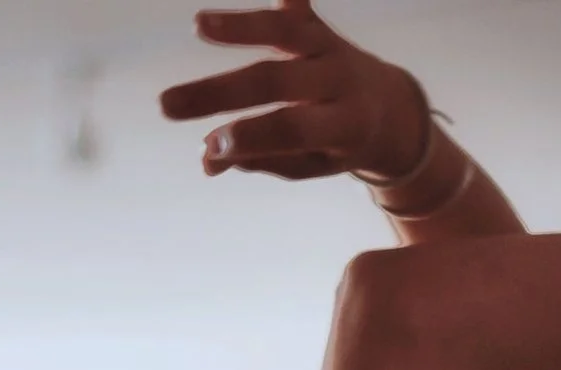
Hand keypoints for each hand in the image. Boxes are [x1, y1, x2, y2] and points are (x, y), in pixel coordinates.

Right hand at [159, 0, 430, 181]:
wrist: (392, 108)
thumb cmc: (339, 144)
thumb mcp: (311, 163)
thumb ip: (266, 159)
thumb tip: (210, 161)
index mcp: (346, 125)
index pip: (291, 128)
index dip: (251, 137)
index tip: (209, 147)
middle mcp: (341, 79)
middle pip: (276, 80)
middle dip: (221, 92)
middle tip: (167, 105)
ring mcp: (330, 45)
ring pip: (286, 31)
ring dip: (242, 26)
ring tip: (199, 25)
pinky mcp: (319, 23)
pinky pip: (298, 2)